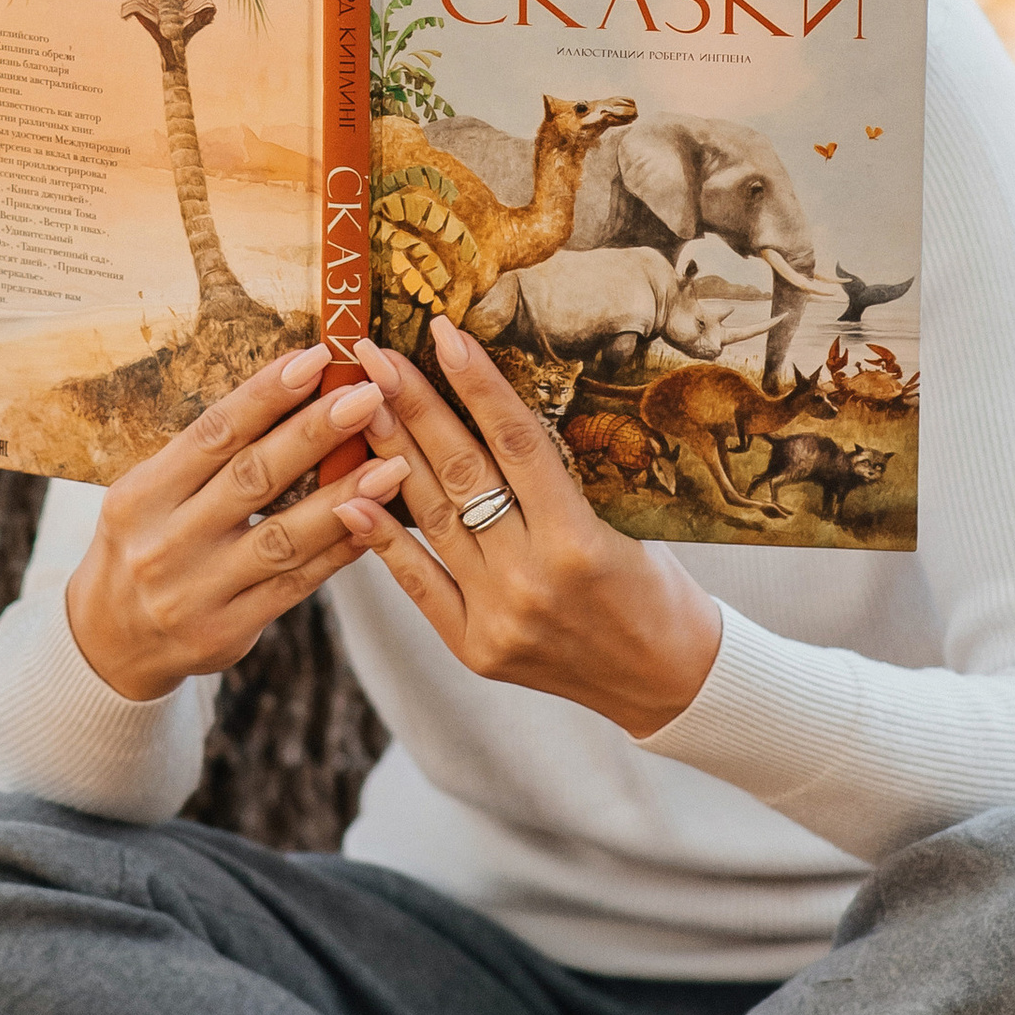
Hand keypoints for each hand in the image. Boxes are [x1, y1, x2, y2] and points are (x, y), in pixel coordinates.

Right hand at [65, 346, 409, 704]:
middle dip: (316, 434)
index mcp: (142, 494)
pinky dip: (338, 551)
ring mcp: (196, 592)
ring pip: (283, 538)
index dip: (266, 394)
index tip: (316, 357)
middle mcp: (164, 543)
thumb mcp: (150, 494)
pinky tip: (375, 523)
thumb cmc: (145, 543)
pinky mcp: (226, 631)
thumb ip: (208, 457)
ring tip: (393, 465)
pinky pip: (295, 586)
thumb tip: (291, 390)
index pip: (213, 433)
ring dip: (344, 498)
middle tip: (368, 397)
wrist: (110, 641)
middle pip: (253, 478)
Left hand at [333, 319, 723, 738]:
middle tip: (374, 354)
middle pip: (461, 472)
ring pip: (431, 518)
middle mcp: (532, 576)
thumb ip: (556, 482)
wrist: (666, 680)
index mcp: (579, 539)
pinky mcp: (474, 648)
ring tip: (358, 403)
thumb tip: (492, 413)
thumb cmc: (654, 586)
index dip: (477, 383)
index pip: (517, 442)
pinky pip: (419, 583)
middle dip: (414, 405)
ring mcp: (497, 616)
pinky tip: (349, 496)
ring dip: (389, 454)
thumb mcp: (623, 522)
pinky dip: (382, 540)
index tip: (443, 333)